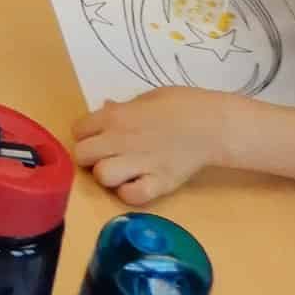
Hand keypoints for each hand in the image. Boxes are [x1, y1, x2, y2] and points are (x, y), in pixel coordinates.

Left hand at [73, 89, 226, 204]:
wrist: (215, 124)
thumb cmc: (182, 104)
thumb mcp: (147, 97)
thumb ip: (122, 107)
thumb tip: (104, 108)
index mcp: (117, 116)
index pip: (78, 130)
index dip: (86, 134)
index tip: (97, 136)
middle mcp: (121, 140)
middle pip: (83, 155)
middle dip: (90, 157)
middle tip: (106, 156)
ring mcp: (139, 163)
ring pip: (102, 177)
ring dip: (108, 176)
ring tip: (122, 171)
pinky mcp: (159, 183)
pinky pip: (130, 196)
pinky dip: (130, 193)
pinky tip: (139, 183)